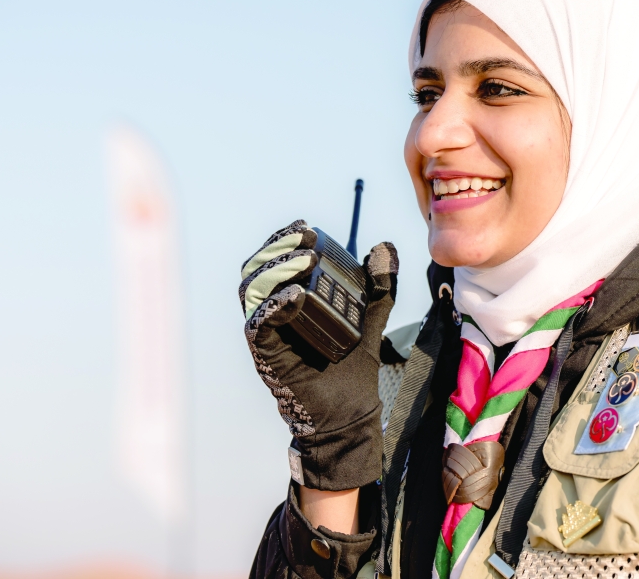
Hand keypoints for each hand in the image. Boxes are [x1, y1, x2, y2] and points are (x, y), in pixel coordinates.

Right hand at [240, 220, 397, 489]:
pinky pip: (259, 325)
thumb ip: (378, 287)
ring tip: (304, 260)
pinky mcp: (267, 355)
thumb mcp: (370, 318)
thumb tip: (386, 249)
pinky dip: (274, 306)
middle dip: (277, 248)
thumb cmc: (351, 369)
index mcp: (290, 301)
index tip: (304, 227)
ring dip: (275, 270)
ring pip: (252, 291)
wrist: (350, 412)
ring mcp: (268, 334)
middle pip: (256, 269)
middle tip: (303, 238)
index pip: (274, 261)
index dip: (283, 239)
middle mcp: (273, 314)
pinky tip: (295, 296)